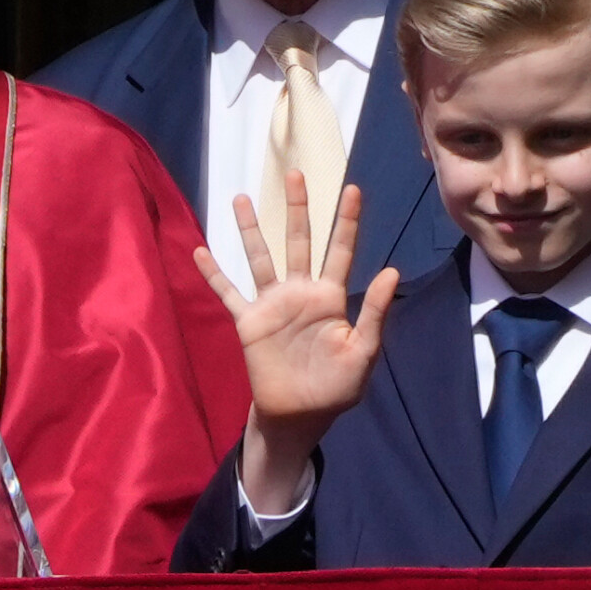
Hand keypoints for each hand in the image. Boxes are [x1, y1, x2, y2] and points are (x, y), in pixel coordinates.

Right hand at [195, 175, 398, 513]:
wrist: (299, 415)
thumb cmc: (336, 387)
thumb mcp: (363, 351)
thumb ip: (374, 312)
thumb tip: (390, 270)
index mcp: (331, 298)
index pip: (341, 250)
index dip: (347, 221)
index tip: (352, 189)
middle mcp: (300, 292)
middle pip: (299, 241)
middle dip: (298, 208)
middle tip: (296, 174)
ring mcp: (272, 304)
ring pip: (260, 258)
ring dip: (250, 229)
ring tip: (241, 198)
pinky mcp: (248, 321)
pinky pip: (228, 293)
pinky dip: (214, 274)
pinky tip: (199, 252)